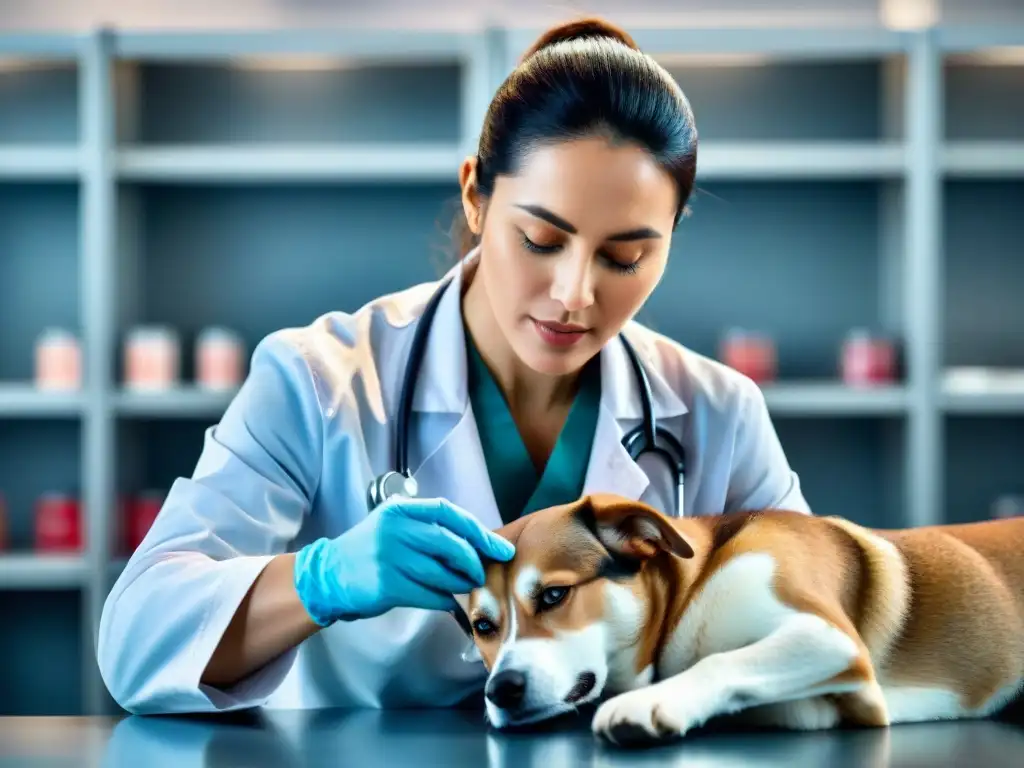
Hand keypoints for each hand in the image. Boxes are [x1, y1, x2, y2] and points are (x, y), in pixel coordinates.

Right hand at [293, 497, 514, 625]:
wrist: (328, 575)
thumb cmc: (370, 551)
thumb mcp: (394, 527)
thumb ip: (429, 530)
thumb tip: (478, 546)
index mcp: (400, 510)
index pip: (449, 513)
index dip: (479, 531)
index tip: (500, 548)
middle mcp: (394, 530)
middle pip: (450, 543)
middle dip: (473, 561)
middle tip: (480, 574)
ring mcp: (389, 557)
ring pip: (442, 572)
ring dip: (459, 583)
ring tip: (462, 586)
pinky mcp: (385, 585)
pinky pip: (429, 595)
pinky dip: (443, 600)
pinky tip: (445, 600)